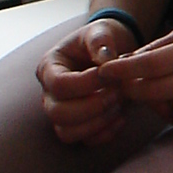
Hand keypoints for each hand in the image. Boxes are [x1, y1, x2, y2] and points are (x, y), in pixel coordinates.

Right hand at [36, 16, 140, 145]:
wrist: (113, 53)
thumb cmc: (102, 41)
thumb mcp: (101, 31)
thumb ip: (100, 40)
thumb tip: (105, 60)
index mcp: (50, 67)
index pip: (59, 84)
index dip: (86, 83)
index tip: (110, 74)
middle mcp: (50, 94)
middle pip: (57, 113)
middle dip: (93, 106)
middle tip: (117, 92)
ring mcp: (62, 113)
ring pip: (67, 132)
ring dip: (98, 122)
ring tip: (119, 103)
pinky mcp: (78, 126)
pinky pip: (86, 141)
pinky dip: (105, 133)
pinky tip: (122, 116)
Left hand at [94, 17, 172, 128]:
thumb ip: (159, 46)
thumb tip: (125, 62)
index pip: (151, 64)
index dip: (124, 70)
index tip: (105, 71)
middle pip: (155, 91)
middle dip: (132, 90)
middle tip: (121, 86)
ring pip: (168, 109)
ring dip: (154, 102)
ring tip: (152, 90)